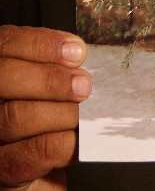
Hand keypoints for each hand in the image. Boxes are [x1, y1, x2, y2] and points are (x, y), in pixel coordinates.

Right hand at [0, 26, 91, 189]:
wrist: (40, 174)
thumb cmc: (45, 126)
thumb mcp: (47, 91)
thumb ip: (54, 70)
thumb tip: (78, 54)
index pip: (5, 44)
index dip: (41, 44)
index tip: (76, 51)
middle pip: (5, 76)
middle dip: (51, 79)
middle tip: (84, 85)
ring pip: (19, 114)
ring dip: (63, 112)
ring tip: (84, 116)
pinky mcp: (3, 170)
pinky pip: (38, 149)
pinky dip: (67, 141)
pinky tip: (79, 138)